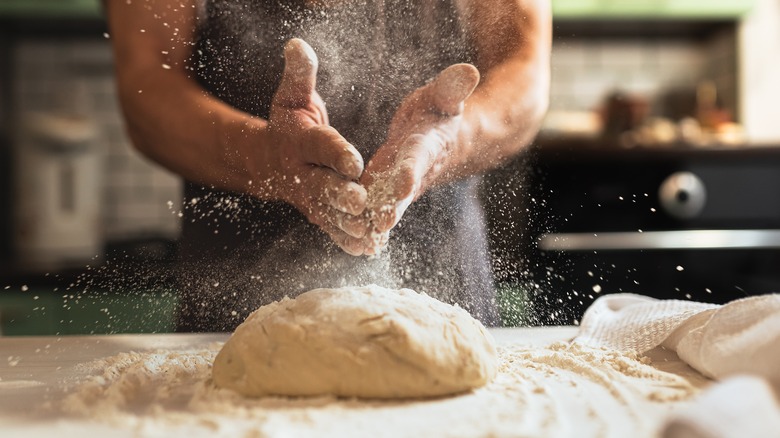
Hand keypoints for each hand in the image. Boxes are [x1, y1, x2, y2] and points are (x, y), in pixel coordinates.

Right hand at [253, 39, 367, 254]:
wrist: (267, 160)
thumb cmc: (289, 123)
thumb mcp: (292, 96)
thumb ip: (300, 74)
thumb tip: (297, 44)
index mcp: (300, 142)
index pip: (319, 146)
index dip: (336, 152)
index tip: (355, 160)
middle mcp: (302, 173)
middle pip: (322, 185)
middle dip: (340, 194)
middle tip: (361, 202)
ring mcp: (308, 197)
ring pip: (328, 213)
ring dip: (347, 224)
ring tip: (369, 232)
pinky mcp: (316, 213)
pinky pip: (330, 228)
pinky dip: (346, 240)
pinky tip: (366, 249)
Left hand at [359, 64, 479, 254]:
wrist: (444, 139)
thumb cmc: (439, 112)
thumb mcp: (444, 96)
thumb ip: (452, 87)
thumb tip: (470, 70)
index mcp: (426, 145)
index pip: (418, 158)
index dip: (411, 170)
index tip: (403, 183)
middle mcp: (414, 171)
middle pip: (402, 192)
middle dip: (392, 208)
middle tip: (380, 225)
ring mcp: (399, 185)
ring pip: (387, 206)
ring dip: (374, 223)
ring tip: (360, 241)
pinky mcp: (386, 191)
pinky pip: (376, 209)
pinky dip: (367, 225)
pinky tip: (352, 242)